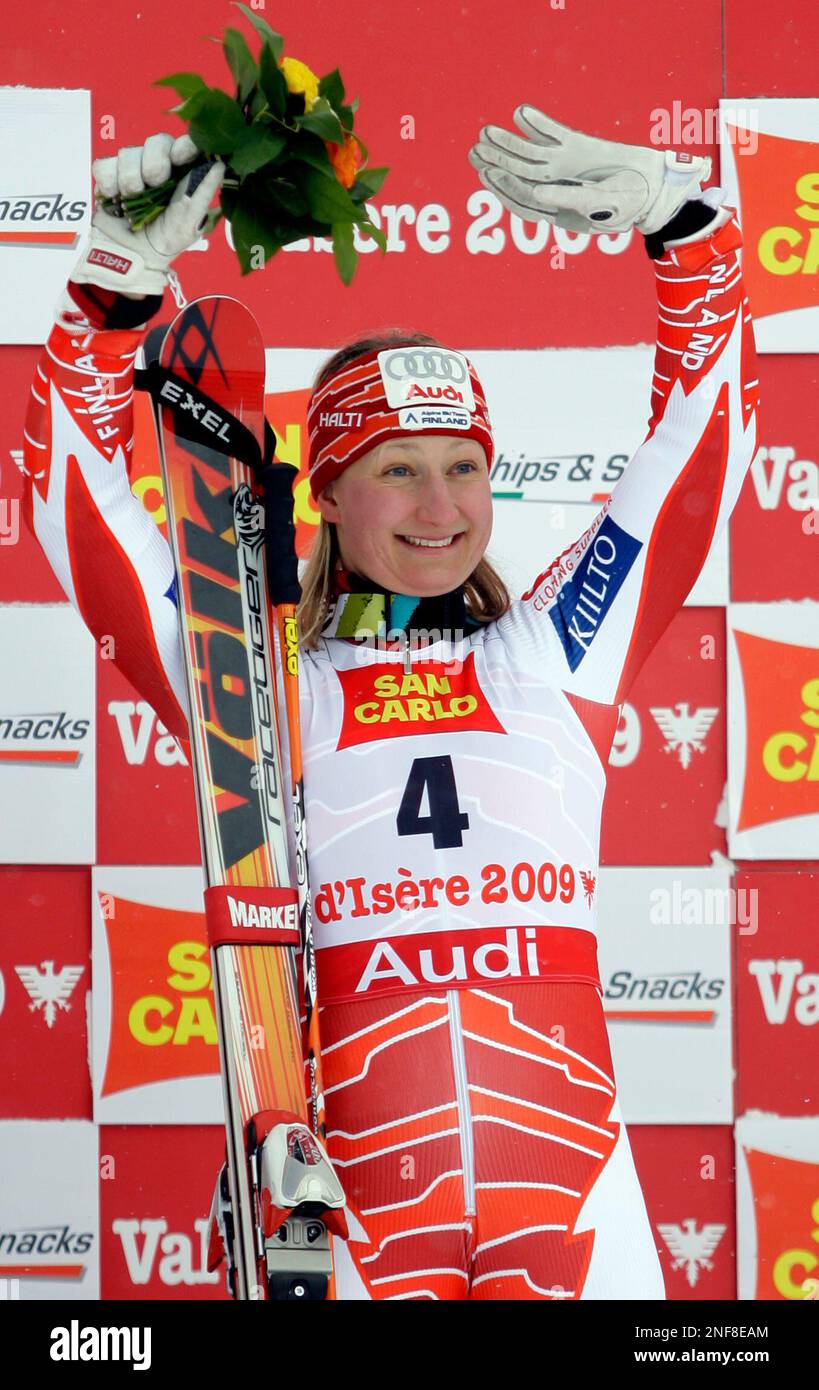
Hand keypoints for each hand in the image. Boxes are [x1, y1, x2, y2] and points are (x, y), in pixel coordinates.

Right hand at [72, 133, 224, 295]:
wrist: (130, 258)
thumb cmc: (165, 241)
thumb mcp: (189, 223)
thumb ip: (202, 194)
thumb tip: (219, 165)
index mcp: (182, 174)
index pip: (186, 145)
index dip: (183, 145)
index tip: (179, 157)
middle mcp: (158, 166)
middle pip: (157, 142)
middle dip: (155, 163)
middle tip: (153, 184)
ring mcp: (132, 169)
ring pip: (129, 152)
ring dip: (130, 178)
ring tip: (131, 200)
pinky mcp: (108, 176)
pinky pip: (104, 165)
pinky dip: (109, 182)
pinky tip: (114, 198)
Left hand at [469, 107, 710, 235]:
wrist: (654, 185)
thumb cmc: (629, 204)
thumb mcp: (600, 206)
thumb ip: (569, 200)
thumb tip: (537, 193)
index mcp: (557, 212)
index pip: (522, 200)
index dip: (504, 187)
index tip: (488, 172)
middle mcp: (556, 188)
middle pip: (520, 177)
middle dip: (496, 164)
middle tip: (474, 151)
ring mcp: (565, 168)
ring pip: (530, 155)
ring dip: (508, 143)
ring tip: (486, 132)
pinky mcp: (578, 147)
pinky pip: (553, 134)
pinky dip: (538, 124)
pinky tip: (522, 113)